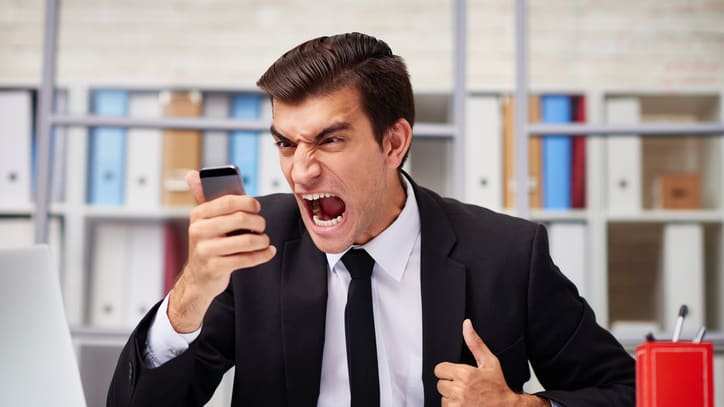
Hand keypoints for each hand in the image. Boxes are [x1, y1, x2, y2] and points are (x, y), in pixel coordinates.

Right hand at [168, 170, 276, 332]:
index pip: (228, 201)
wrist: (198, 278)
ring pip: (246, 241)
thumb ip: (207, 199)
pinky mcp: (214, 268)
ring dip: (262, 240)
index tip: (257, 207)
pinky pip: (246, 259)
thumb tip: (193, 175)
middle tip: (262, 226)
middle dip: (259, 222)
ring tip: (264, 240)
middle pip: (240, 219)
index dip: (248, 202)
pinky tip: (267, 252)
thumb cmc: (209, 244)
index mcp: (198, 215)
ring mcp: (205, 250)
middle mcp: (198, 231)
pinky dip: (262, 255)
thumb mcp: (205, 222)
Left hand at [434, 319, 549, 406]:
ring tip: (466, 396)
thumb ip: (475, 343)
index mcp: (465, 374)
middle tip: (464, 386)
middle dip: (450, 384)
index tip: (457, 375)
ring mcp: (458, 404)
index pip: (440, 369)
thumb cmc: (498, 387)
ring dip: (452, 397)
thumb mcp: (489, 362)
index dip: (448, 371)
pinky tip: (465, 404)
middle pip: (440, 384)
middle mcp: (460, 390)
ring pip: (443, 397)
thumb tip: (467, 324)